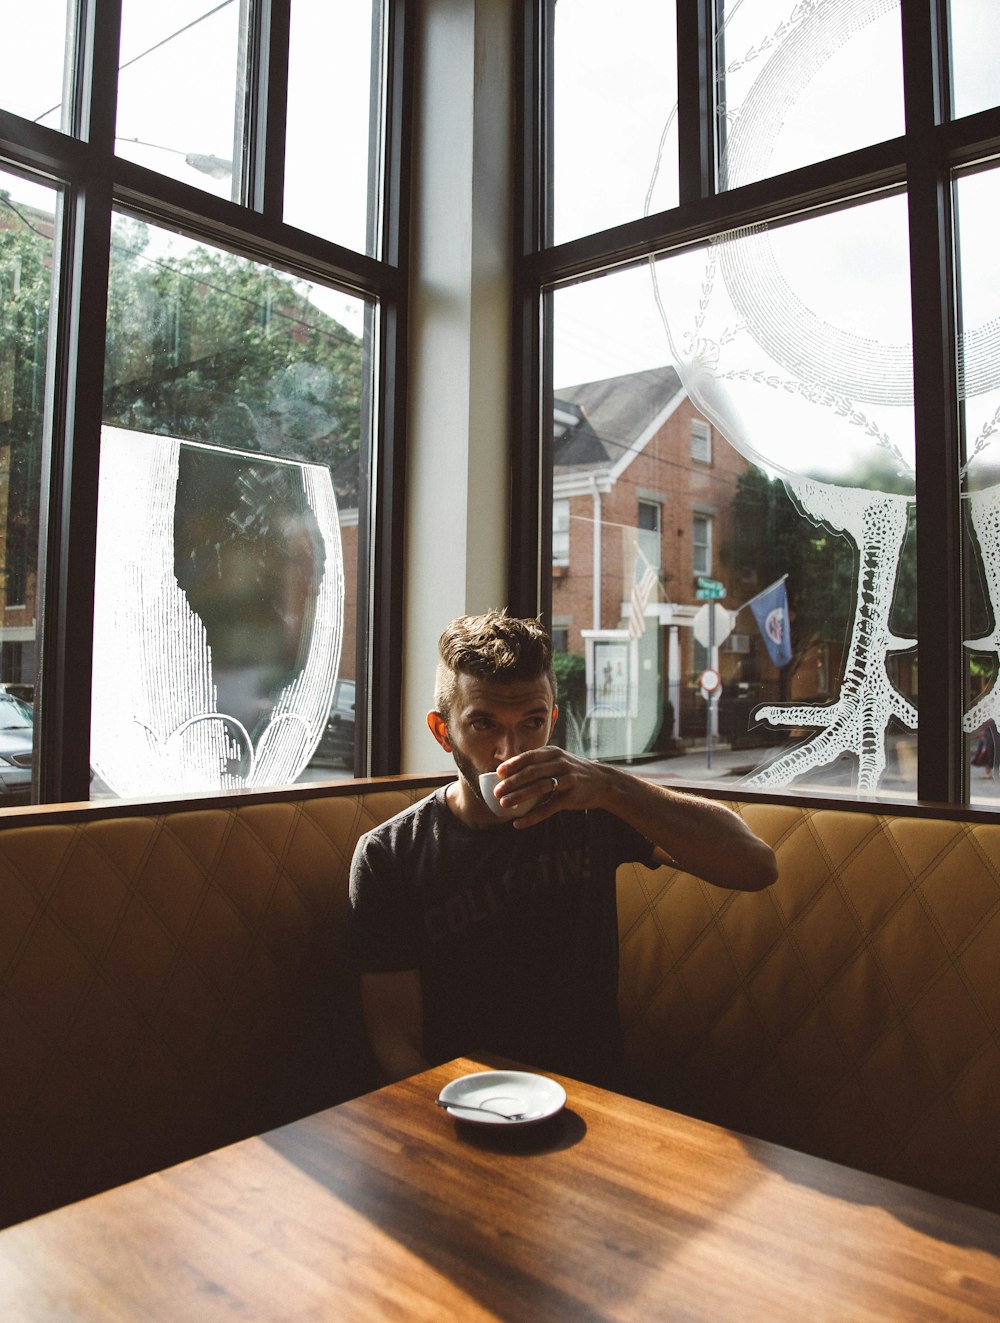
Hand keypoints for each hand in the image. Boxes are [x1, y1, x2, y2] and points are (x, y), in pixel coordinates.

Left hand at [494, 746, 609, 827]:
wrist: (603, 782)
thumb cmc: (573, 771)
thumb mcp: (558, 759)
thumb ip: (538, 762)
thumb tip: (507, 769)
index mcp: (553, 753)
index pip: (529, 756)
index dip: (513, 764)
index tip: (498, 773)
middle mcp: (561, 763)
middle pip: (532, 772)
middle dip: (512, 782)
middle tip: (497, 792)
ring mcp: (568, 779)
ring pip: (539, 788)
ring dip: (519, 797)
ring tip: (505, 804)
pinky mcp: (572, 797)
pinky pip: (548, 808)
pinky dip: (532, 817)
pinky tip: (519, 823)